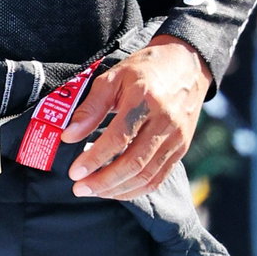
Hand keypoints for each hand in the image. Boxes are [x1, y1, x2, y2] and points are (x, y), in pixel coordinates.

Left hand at [66, 35, 211, 201]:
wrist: (187, 64)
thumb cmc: (145, 69)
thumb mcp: (113, 78)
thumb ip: (90, 107)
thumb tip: (69, 136)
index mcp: (145, 100)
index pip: (118, 138)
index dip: (94, 159)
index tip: (74, 172)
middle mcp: (165, 122)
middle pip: (134, 163)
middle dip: (103, 181)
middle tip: (79, 188)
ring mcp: (177, 138)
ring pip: (147, 176)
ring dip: (118, 189)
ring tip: (94, 191)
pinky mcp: (181, 148)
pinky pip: (159, 178)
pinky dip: (136, 189)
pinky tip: (116, 190)